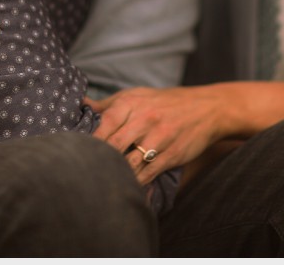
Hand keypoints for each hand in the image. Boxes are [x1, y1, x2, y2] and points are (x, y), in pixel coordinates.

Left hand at [86, 86, 225, 185]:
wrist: (206, 108)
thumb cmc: (165, 102)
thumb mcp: (137, 95)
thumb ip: (108, 104)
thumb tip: (81, 105)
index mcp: (132, 104)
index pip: (105, 124)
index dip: (89, 141)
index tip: (78, 152)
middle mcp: (145, 120)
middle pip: (114, 145)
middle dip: (99, 160)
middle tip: (84, 173)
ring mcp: (159, 139)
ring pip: (129, 163)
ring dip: (115, 174)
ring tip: (100, 183)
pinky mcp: (171, 155)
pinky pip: (147, 174)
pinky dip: (134, 184)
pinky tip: (124, 189)